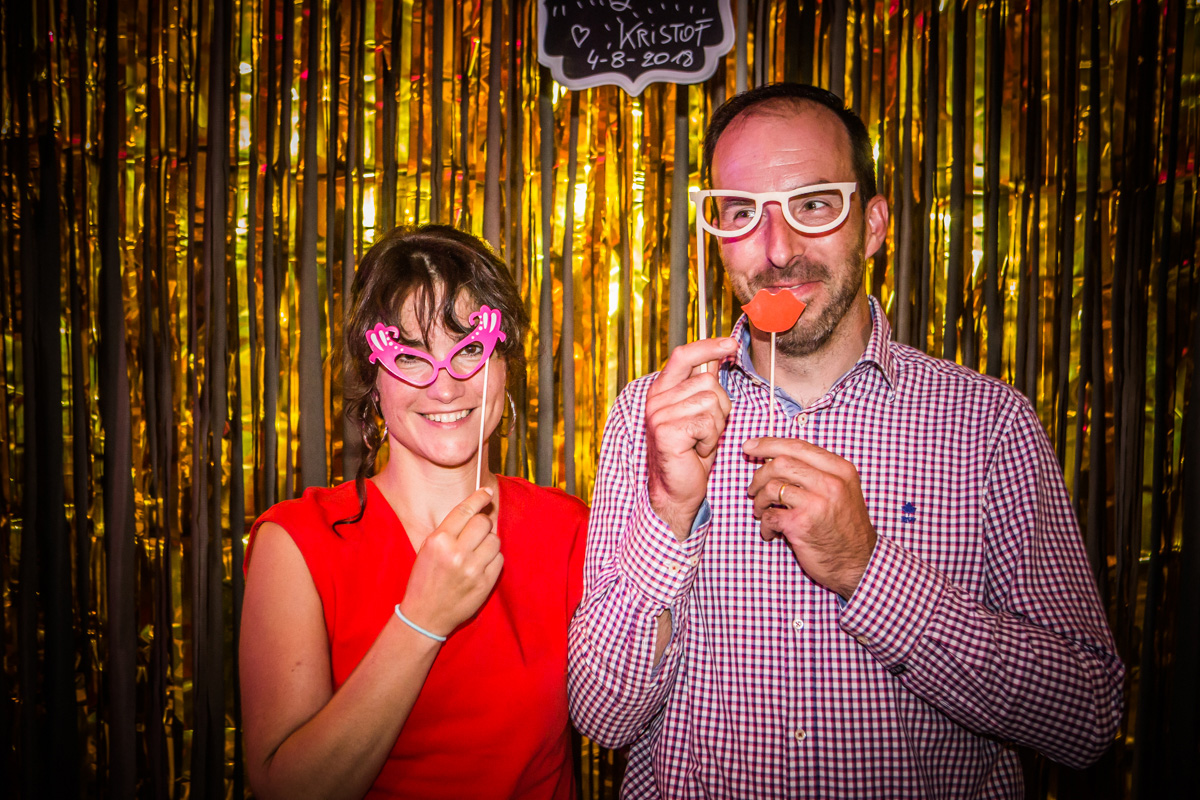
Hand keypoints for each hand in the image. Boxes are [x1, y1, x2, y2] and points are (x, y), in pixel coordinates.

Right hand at [398, 488, 503, 636]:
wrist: (425, 616)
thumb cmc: (424, 580)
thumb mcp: (427, 549)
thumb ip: (449, 530)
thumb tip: (474, 511)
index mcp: (439, 540)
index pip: (465, 511)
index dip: (479, 498)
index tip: (487, 492)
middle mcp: (457, 552)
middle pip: (484, 522)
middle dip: (483, 524)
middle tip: (476, 533)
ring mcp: (473, 568)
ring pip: (495, 540)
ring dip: (489, 542)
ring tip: (477, 552)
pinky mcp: (485, 582)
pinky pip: (499, 559)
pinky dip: (493, 559)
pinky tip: (481, 566)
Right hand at [646, 337, 736, 539]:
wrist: (676, 490)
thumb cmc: (690, 453)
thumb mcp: (699, 413)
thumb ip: (702, 386)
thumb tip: (717, 358)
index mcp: (662, 390)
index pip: (684, 355)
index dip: (708, 346)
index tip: (729, 344)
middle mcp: (657, 399)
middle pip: (707, 382)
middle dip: (719, 407)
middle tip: (705, 430)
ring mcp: (659, 415)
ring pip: (711, 402)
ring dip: (715, 426)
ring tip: (700, 441)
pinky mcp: (667, 431)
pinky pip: (707, 423)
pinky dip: (711, 440)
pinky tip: (697, 451)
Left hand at [744, 437, 876, 598]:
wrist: (858, 563)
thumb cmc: (844, 527)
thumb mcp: (842, 490)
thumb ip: (815, 472)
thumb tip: (773, 457)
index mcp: (840, 469)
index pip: (797, 446)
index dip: (768, 444)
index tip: (750, 446)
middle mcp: (830, 483)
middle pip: (780, 463)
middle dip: (759, 475)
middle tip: (753, 488)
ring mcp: (816, 503)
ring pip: (771, 487)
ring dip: (758, 500)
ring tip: (761, 511)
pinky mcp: (801, 525)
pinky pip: (769, 516)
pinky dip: (765, 525)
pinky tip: (771, 532)